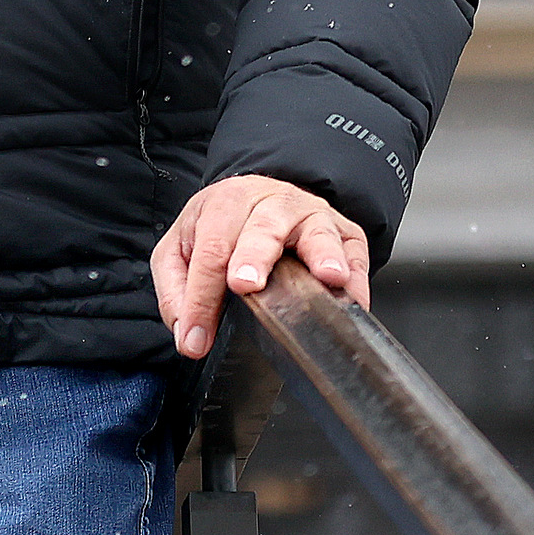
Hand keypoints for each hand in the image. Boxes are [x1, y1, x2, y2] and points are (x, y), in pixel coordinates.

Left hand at [153, 174, 370, 359]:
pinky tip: (353, 298)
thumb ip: (176, 290)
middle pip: (263, 228)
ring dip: (322, 254)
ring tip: (326, 277)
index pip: (211, 249)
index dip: (201, 296)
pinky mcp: (343, 232)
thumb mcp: (181, 249)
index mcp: (227, 204)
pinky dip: (357, 276)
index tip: (197, 336)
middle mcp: (271, 203)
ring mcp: (312, 215)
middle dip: (254, 256)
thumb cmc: (221, 228)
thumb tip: (189, 333)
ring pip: (317, 231)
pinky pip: (354, 251)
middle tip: (245, 285)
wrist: (260, 198)